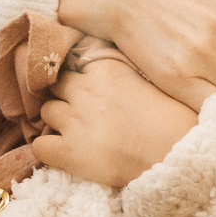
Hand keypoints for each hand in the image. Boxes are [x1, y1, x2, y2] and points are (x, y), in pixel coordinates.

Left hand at [32, 56, 200, 188]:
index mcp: (105, 68)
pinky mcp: (68, 151)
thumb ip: (123, 73)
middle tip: (80, 110)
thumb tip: (111, 76)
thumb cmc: (175, 120)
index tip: (84, 84)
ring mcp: (74, 120)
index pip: (72, 60)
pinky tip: (63, 152)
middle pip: (56, 84)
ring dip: (57, 120)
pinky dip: (47, 148)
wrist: (176, 156)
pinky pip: (39, 145)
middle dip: (65, 95)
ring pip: (46, 111)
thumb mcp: (151, 81)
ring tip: (75, 131)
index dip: (77, 74)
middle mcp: (84, 89)